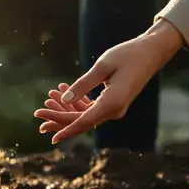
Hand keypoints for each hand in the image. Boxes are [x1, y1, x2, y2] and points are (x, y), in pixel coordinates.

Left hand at [34, 20, 185, 143]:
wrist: (150, 53)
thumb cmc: (128, 55)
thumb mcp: (103, 66)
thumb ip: (83, 84)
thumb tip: (65, 99)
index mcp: (112, 103)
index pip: (83, 121)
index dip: (64, 127)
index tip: (50, 135)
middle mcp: (115, 110)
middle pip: (82, 121)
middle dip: (59, 118)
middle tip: (38, 114)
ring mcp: (115, 108)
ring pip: (85, 115)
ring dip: (66, 108)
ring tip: (48, 98)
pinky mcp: (114, 102)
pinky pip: (92, 108)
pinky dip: (77, 102)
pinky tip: (62, 91)